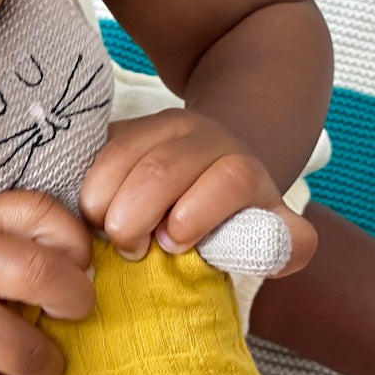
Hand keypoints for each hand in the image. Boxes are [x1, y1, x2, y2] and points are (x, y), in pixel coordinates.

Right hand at [0, 191, 93, 374]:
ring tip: (26, 363)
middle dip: (77, 305)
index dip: (77, 245)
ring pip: (30, 354)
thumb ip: (10, 242)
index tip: (75, 269)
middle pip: (48, 278)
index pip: (46, 214)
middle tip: (72, 317)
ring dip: (42, 367)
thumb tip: (86, 271)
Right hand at [77, 108, 315, 274]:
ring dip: (103, 204)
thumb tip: (281, 248)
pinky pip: (98, 148)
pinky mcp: (130, 125)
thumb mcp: (271, 231)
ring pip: (122, 155)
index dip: (196, 216)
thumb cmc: (235, 218)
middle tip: (131, 249)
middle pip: (163, 169)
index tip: (174, 244)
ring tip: (106, 230)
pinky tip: (95, 210)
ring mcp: (166, 126)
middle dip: (135, 218)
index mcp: (245, 170)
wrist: (218, 165)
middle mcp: (209, 139)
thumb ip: (287, 245)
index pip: (231, 179)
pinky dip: (87, 184)